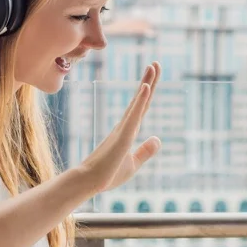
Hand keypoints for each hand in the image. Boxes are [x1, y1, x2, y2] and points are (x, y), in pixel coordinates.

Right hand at [77, 62, 161, 193]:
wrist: (88, 183)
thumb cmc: (107, 175)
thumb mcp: (133, 163)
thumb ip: (145, 151)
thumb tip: (158, 139)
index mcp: (127, 131)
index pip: (142, 107)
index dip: (149, 91)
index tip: (153, 75)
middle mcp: (125, 126)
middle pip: (141, 100)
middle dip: (149, 81)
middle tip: (156, 64)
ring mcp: (123, 129)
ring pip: (138, 102)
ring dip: (146, 83)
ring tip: (153, 66)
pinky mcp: (122, 136)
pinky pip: (133, 115)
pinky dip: (140, 100)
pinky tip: (147, 87)